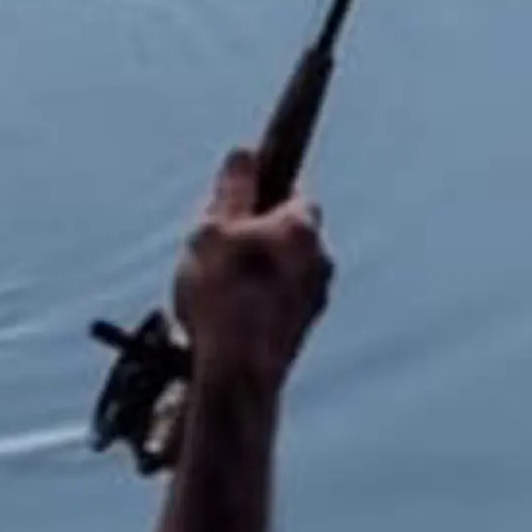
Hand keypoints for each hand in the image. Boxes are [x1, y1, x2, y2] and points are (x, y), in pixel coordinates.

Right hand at [174, 154, 334, 393]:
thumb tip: (245, 156)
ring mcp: (315, 299)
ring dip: (254, 273)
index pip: (292, 191)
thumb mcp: (213, 229)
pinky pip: (277, 304)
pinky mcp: (301, 332)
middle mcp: (320, 261)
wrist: (239, 376)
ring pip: (281, 271)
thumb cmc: (224, 297)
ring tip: (211, 292)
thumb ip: (232, 190)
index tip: (236, 200)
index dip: (261, 192)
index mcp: (303, 227)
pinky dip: (255, 304)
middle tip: (212, 248)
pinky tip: (223, 319)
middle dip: (254, 235)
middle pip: (287, 233)